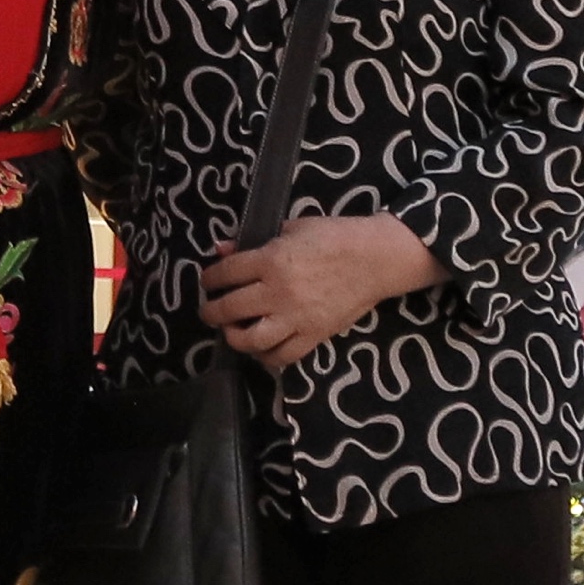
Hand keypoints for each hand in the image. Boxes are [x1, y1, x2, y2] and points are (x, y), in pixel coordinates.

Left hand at [200, 212, 438, 369]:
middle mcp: (278, 292)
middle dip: (211, 312)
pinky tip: (260, 347)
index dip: (209, 278)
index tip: (208, 281)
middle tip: (209, 311)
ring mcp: (296, 318)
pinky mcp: (313, 336)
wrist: (375, 259)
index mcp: (271, 260)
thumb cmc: (334, 236)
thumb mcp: (292, 227)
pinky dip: (266, 356)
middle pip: (229, 309)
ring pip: (250, 339)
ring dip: (233, 337)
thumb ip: (253, 240)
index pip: (225, 273)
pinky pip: (282, 356)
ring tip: (232, 330)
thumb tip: (221, 250)